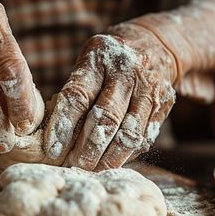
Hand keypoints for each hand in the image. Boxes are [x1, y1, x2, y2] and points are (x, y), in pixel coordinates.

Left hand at [43, 24, 176, 169]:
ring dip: (109, 157)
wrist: (156, 44)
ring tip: (92, 171)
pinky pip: (144, 137)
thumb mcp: (88, 62)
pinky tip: (112, 165)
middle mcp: (126, 73)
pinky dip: (127, 155)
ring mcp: (148, 90)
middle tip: (72, 166)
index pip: (78, 96)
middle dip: (87, 147)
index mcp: (99, 59)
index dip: (63, 126)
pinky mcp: (163, 106)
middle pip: (106, 118)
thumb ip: (74, 91)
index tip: (51, 149)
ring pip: (129, 132)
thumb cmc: (108, 60)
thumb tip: (52, 132)